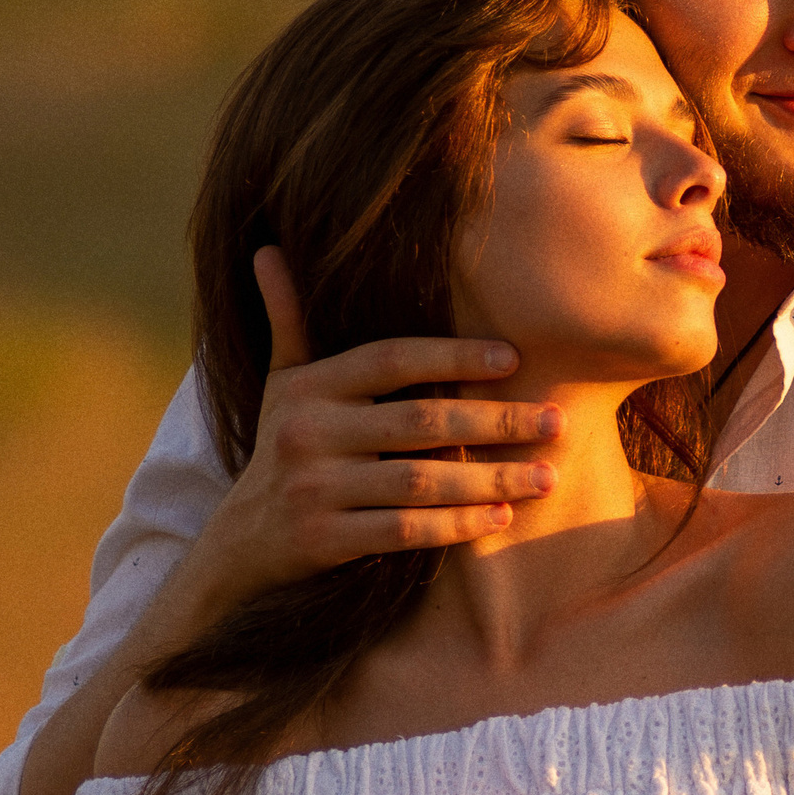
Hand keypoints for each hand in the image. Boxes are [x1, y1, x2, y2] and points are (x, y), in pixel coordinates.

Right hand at [187, 246, 563, 615]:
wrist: (238, 542)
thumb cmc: (281, 449)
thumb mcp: (279, 385)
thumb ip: (289, 322)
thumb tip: (268, 252)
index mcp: (310, 387)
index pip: (392, 359)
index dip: (453, 355)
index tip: (514, 360)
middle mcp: (309, 432)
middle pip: (420, 421)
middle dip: (496, 421)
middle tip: (555, 422)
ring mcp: (315, 489)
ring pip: (421, 481)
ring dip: (491, 479)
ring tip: (546, 476)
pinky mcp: (324, 540)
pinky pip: (406, 532)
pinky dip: (457, 526)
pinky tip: (501, 518)